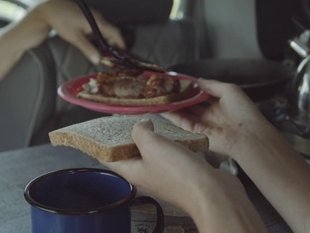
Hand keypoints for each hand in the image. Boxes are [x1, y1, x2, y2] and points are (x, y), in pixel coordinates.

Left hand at [33, 0, 124, 63]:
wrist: (50, 9)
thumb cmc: (62, 21)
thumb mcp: (75, 38)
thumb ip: (88, 49)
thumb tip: (98, 60)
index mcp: (98, 21)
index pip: (116, 33)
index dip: (121, 44)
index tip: (124, 54)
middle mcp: (98, 17)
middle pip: (112, 32)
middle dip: (114, 44)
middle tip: (113, 57)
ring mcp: (93, 16)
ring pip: (105, 30)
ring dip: (105, 41)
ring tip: (103, 52)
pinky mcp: (88, 16)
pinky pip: (98, 27)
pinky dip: (99, 36)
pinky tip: (93, 44)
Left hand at [104, 119, 267, 231]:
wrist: (212, 192)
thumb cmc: (180, 174)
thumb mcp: (152, 145)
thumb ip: (140, 132)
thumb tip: (140, 126)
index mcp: (132, 171)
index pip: (107, 156)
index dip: (101, 142)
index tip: (97, 127)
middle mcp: (146, 172)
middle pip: (129, 152)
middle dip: (126, 134)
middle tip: (124, 116)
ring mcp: (164, 172)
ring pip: (151, 150)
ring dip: (149, 135)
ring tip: (148, 118)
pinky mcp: (181, 169)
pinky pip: (169, 151)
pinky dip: (167, 139)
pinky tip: (171, 130)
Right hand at [161, 78, 267, 155]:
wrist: (249, 136)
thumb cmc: (243, 112)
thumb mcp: (229, 90)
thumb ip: (211, 85)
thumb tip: (197, 80)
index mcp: (220, 102)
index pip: (200, 93)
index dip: (189, 87)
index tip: (177, 81)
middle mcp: (210, 113)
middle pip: (190, 104)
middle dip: (178, 96)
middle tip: (164, 88)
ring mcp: (203, 124)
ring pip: (184, 113)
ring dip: (172, 105)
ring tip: (159, 97)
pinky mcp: (198, 134)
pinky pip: (183, 123)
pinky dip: (173, 116)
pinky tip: (163, 108)